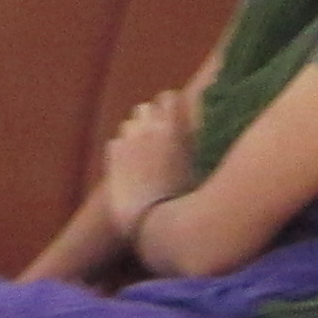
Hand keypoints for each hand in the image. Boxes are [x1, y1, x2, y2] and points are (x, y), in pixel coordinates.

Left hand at [99, 90, 194, 229]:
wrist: (151, 219)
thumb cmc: (186, 199)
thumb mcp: (201, 168)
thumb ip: (198, 146)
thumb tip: (205, 140)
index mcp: (173, 127)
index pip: (169, 98)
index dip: (172, 106)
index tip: (177, 115)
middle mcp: (148, 128)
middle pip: (145, 107)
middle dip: (151, 117)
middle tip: (160, 135)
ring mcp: (127, 141)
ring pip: (128, 124)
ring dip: (135, 132)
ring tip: (143, 152)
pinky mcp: (112, 156)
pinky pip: (116, 142)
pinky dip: (122, 150)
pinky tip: (129, 166)